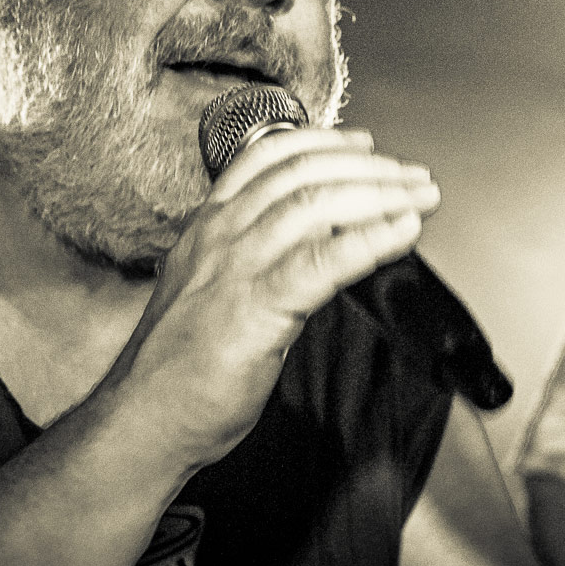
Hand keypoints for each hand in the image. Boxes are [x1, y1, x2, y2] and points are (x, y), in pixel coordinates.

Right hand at [116, 127, 439, 468]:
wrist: (143, 422)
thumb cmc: (179, 371)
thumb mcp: (213, 294)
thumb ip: (257, 263)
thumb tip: (314, 246)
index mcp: (208, 228)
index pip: (268, 158)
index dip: (323, 142)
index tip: (364, 145)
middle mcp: (221, 236)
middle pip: (303, 173)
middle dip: (369, 168)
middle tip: (414, 175)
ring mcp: (236, 268)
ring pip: (316, 205)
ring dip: (381, 194)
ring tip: (421, 198)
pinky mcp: (256, 309)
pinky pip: (324, 261)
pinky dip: (371, 240)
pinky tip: (404, 232)